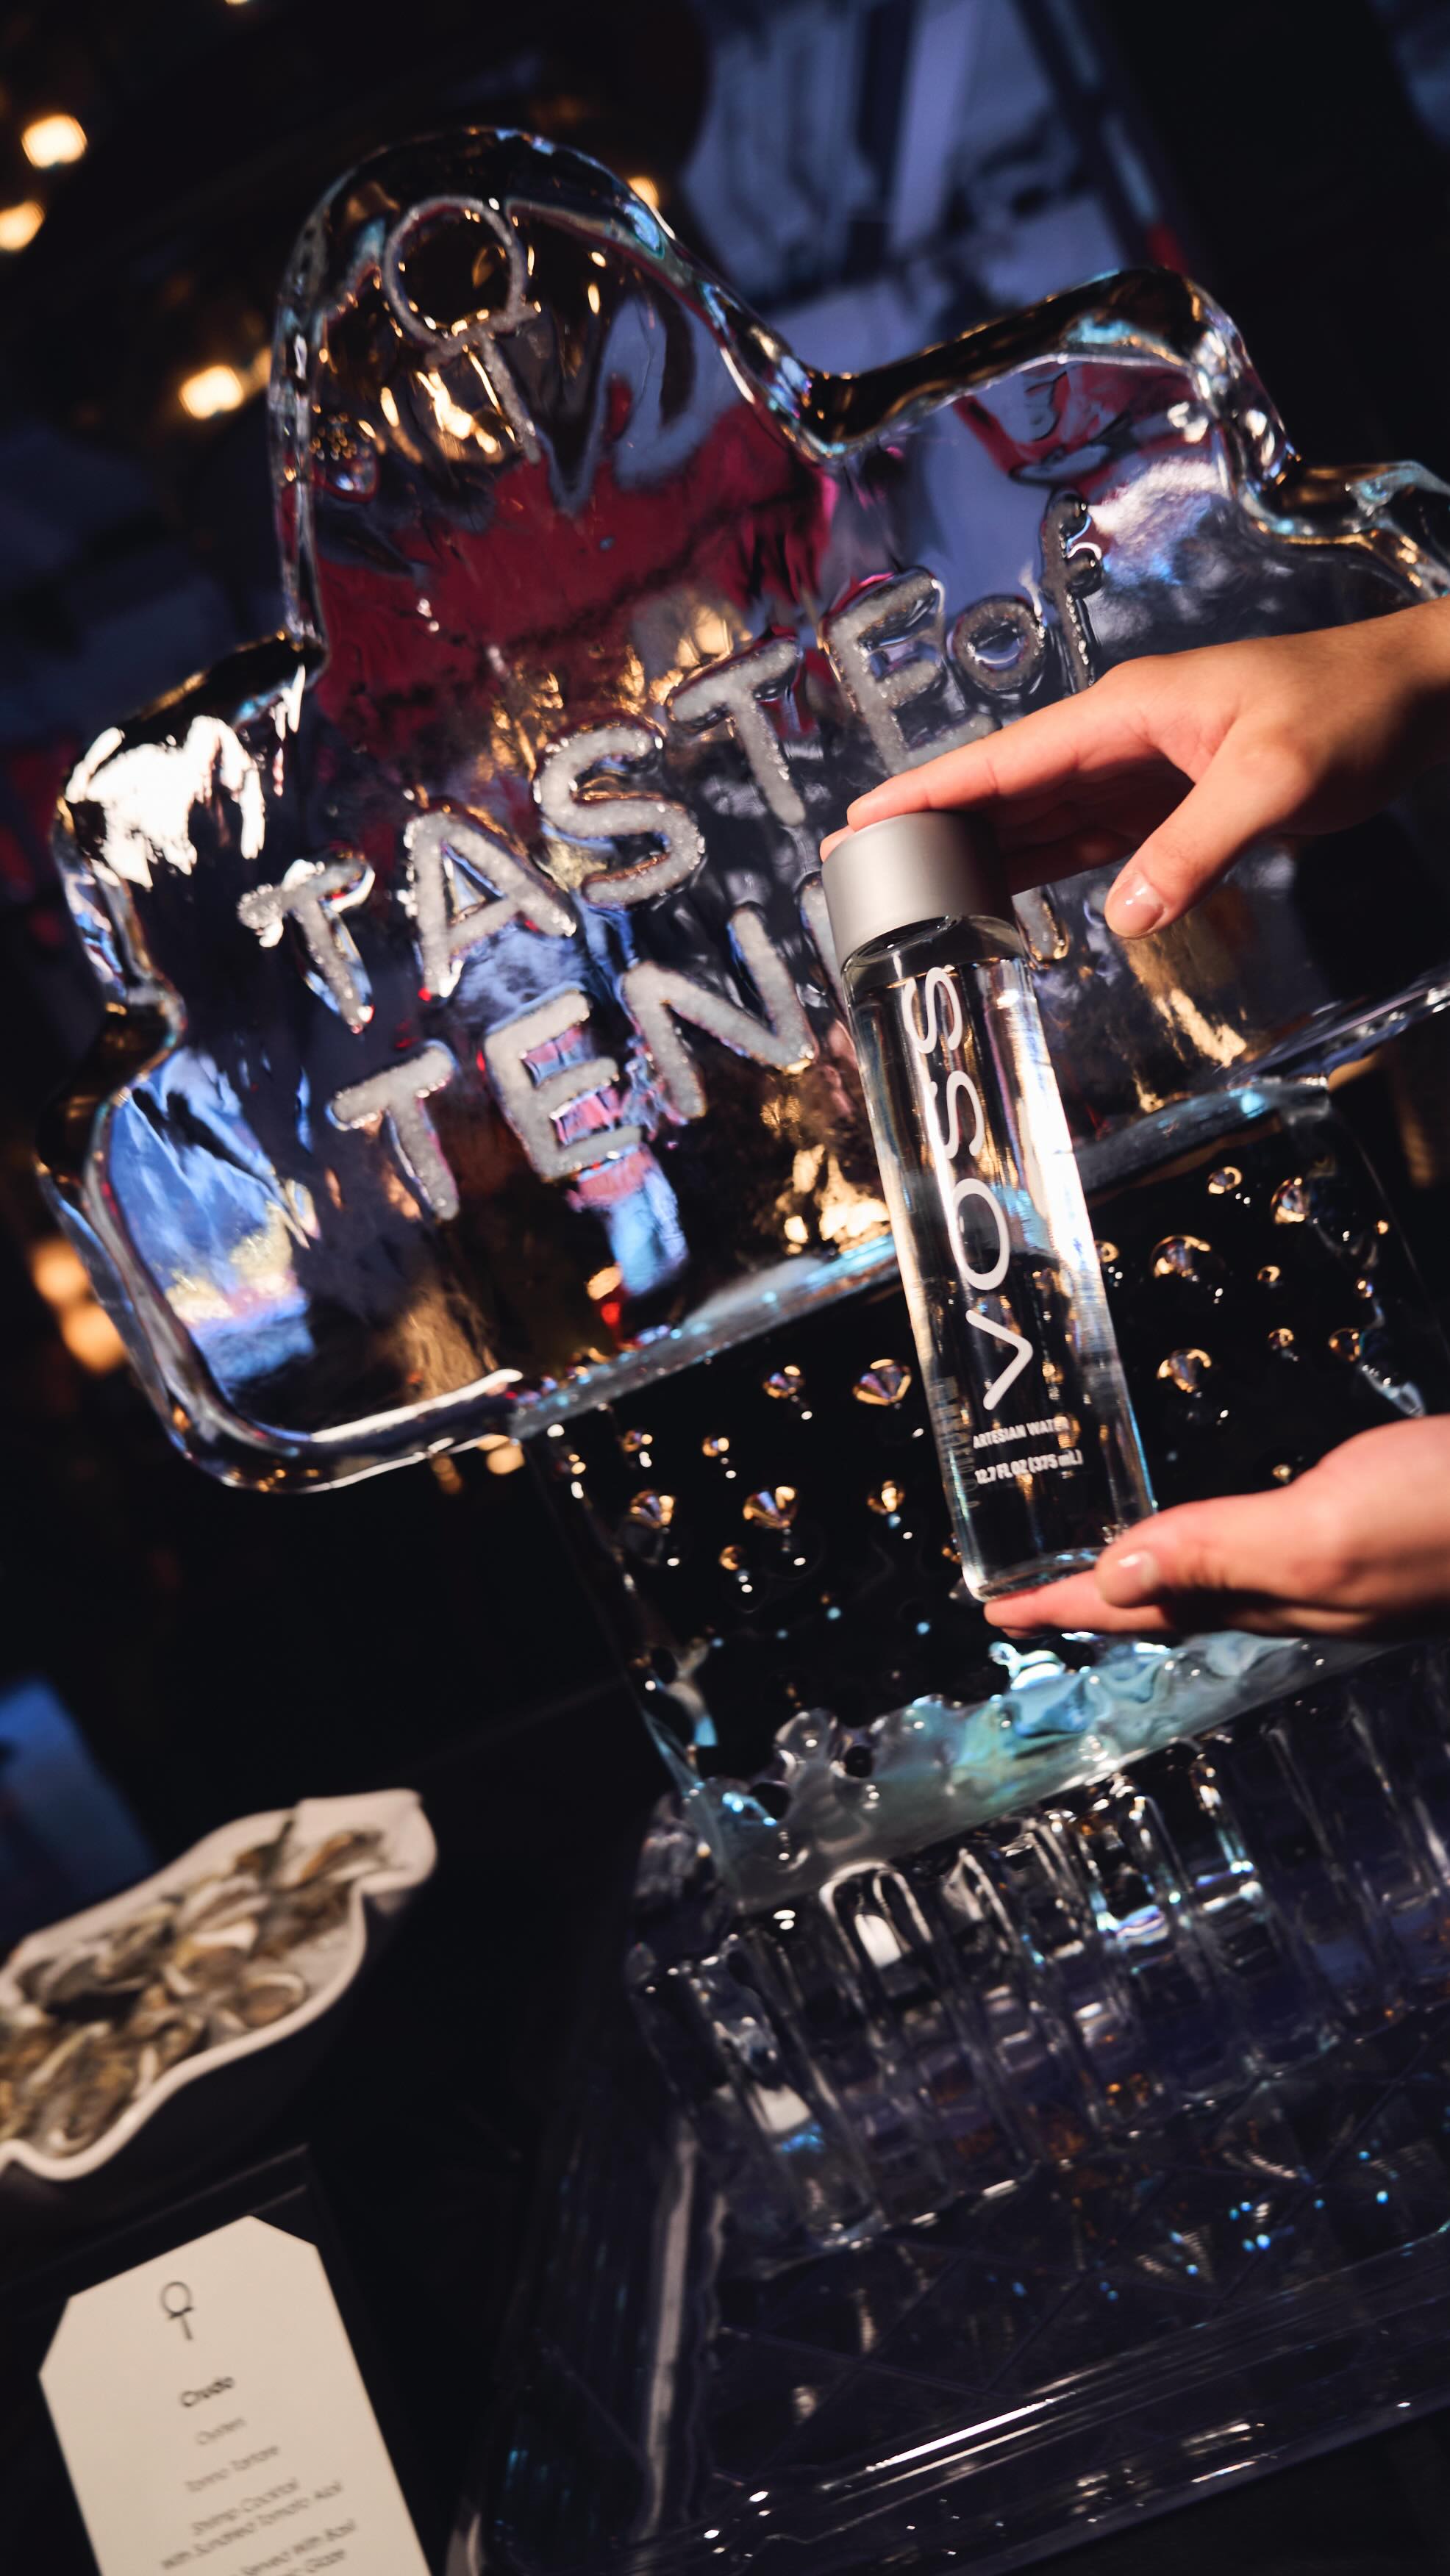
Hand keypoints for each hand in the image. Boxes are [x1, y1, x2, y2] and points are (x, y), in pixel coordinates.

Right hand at [829, 603, 1449, 936]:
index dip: (929, 792)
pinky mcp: (1169, 805)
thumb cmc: (1349, 709)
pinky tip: (1002, 900)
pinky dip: (1043, 873)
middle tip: (866, 880)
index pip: (1004, 760)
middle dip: (935, 832)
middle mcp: (1119, 740)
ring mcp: (1141, 773)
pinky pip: (1087, 843)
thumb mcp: (1276, 779)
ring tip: (912, 898)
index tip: (862, 821)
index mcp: (1123, 713)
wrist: (1414, 696)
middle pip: (1005, 794)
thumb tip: (1123, 915)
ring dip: (982, 858)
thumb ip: (1196, 847)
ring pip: (1040, 822)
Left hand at [985, 1419, 1449, 1639]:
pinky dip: (1219, 1540)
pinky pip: (1266, 1546)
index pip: (1137, 1604)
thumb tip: (1111, 1573)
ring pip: (1217, 1579)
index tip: (993, 1612)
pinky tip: (1225, 1527)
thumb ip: (1220, 1548)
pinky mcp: (1374, 1530)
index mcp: (1272, 1596)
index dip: (1063, 1604)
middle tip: (1029, 1597)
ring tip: (1103, 1568)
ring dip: (1153, 1573)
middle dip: (1092, 1598)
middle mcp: (1298, 1591)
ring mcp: (1339, 1566)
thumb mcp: (1328, 1529)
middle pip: (1166, 1601)